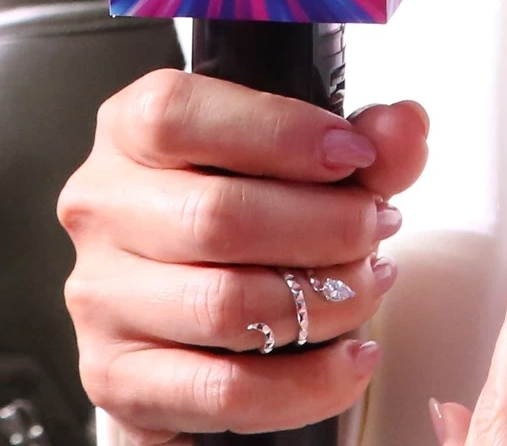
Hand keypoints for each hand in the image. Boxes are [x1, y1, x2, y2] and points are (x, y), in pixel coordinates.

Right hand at [57, 70, 427, 444]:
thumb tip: (404, 129)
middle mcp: (104, 207)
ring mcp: (102, 295)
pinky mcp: (120, 377)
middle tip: (376, 227)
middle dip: (325, 225)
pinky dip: (307, 382)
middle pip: (216, 217)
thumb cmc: (245, 206)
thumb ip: (369, 138)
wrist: (197, 292)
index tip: (354, 154)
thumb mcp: (309, 156)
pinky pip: (222, 392)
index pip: (178, 114)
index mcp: (132, 131)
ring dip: (324, 299)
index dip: (279, 132)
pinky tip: (351, 357)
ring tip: (366, 283)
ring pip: (223, 305)